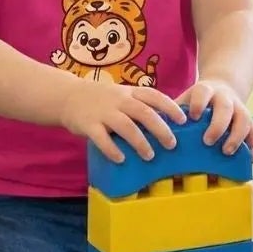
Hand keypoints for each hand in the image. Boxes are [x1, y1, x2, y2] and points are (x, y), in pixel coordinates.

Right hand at [60, 79, 184, 164]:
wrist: (68, 96)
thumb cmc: (102, 99)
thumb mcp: (123, 94)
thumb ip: (140, 104)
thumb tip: (166, 122)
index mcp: (130, 92)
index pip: (154, 96)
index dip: (170, 107)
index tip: (183, 120)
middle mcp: (119, 100)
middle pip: (144, 113)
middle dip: (160, 129)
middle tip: (172, 144)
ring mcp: (103, 112)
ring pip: (126, 127)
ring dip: (140, 142)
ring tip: (150, 156)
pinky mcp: (88, 125)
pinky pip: (102, 139)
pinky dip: (113, 150)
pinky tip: (122, 159)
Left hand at [178, 78, 252, 157]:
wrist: (224, 87)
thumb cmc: (198, 101)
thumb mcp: (185, 99)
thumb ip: (172, 113)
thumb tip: (151, 131)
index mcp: (206, 91)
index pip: (203, 93)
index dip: (199, 103)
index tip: (193, 116)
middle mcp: (226, 98)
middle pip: (226, 108)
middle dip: (218, 125)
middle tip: (207, 141)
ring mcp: (240, 109)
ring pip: (245, 120)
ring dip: (237, 137)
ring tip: (226, 151)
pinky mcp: (250, 122)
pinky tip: (250, 160)